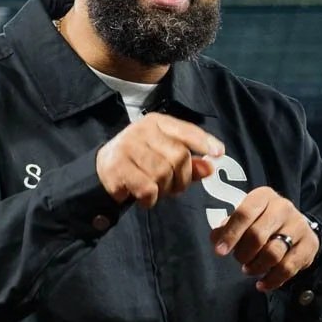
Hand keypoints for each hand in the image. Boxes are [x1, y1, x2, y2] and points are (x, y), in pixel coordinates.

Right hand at [95, 113, 223, 207]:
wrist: (102, 170)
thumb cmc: (140, 162)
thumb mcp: (164, 156)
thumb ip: (189, 162)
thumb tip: (210, 167)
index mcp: (157, 122)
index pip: (186, 130)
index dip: (204, 142)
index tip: (219, 153)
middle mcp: (142, 130)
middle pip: (179, 157)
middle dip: (182, 179)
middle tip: (175, 188)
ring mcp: (127, 147)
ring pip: (163, 174)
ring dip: (164, 190)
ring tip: (156, 191)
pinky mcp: (117, 167)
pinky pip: (147, 188)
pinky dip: (150, 199)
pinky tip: (144, 198)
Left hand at [209, 187, 320, 291]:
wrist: (296, 228)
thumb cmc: (262, 223)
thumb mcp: (246, 219)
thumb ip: (228, 227)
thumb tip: (217, 239)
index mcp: (264, 196)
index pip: (244, 214)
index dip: (230, 234)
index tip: (220, 252)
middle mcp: (283, 207)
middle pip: (257, 235)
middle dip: (243, 254)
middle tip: (239, 261)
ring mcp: (299, 225)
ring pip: (272, 254)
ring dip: (256, 267)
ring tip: (249, 269)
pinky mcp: (309, 244)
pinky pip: (287, 268)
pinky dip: (271, 280)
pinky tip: (262, 284)